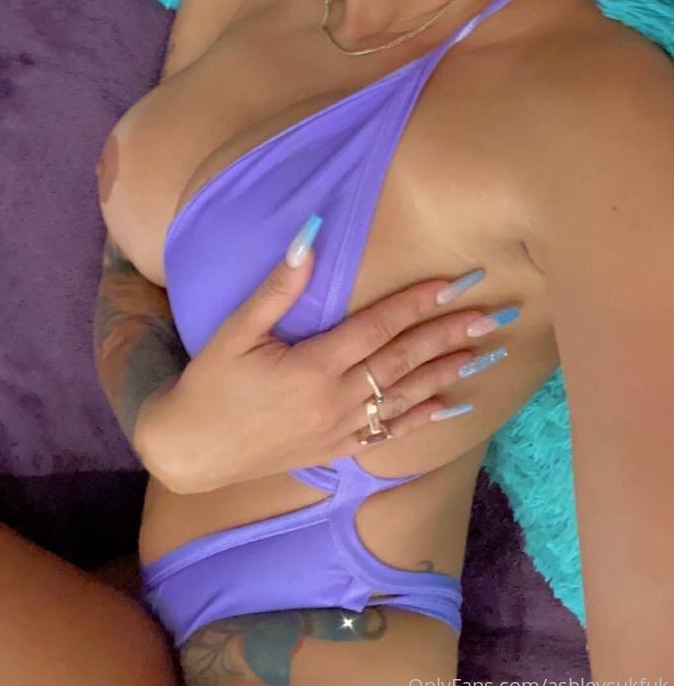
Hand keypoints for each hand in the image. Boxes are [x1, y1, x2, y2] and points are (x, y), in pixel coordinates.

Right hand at [138, 230, 506, 494]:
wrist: (191, 450)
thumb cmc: (210, 383)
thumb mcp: (235, 331)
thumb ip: (277, 288)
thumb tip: (310, 236)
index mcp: (313, 367)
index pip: (379, 326)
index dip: (419, 302)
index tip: (456, 282)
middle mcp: (335, 401)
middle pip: (404, 360)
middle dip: (450, 334)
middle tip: (494, 314)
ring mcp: (340, 430)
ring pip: (406, 396)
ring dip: (448, 372)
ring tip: (487, 352)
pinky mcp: (337, 450)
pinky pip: (390, 433)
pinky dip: (424, 417)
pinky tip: (454, 404)